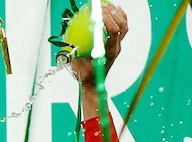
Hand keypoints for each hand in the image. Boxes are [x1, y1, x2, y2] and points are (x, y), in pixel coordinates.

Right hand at [70, 2, 127, 121]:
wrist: (94, 84)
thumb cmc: (84, 75)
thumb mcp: (77, 64)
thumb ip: (74, 51)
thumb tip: (67, 36)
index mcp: (109, 51)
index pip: (114, 32)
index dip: (109, 20)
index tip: (99, 13)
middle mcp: (116, 47)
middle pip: (121, 25)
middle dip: (113, 13)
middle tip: (102, 6)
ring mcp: (118, 45)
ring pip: (124, 25)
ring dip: (118, 13)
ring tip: (108, 5)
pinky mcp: (117, 44)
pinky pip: (122, 27)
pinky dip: (120, 17)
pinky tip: (114, 9)